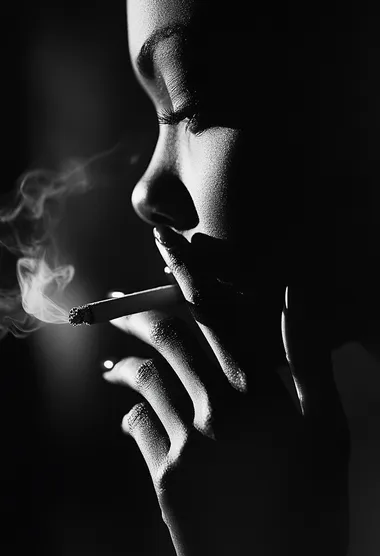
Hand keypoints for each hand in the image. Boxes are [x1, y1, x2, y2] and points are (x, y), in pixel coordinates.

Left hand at [104, 226, 349, 555]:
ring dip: (124, 363)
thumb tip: (294, 296)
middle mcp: (222, 408)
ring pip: (146, 377)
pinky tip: (129, 412)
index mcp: (263, 389)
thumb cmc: (315, 497)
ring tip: (111, 363)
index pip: (216, 310)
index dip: (186, 271)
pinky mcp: (169, 479)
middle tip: (111, 302)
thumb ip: (307, 358)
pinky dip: (131, 411)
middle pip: (170, 336)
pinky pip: (139, 428)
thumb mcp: (328, 426)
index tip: (161, 242)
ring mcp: (191, 443)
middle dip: (136, 311)